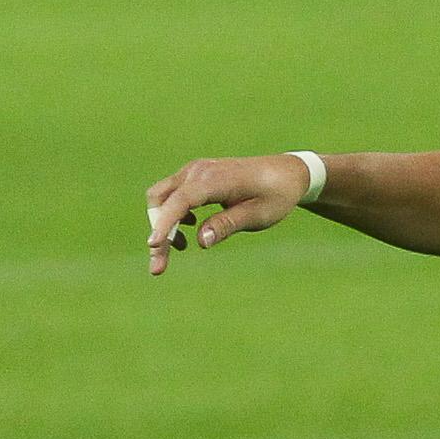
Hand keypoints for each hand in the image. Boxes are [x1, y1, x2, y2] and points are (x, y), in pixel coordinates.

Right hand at [144, 155, 315, 274]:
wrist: (286, 173)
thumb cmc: (275, 195)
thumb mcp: (257, 215)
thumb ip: (227, 225)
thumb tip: (201, 241)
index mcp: (215, 180)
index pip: (180, 202)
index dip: (164, 223)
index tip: (154, 246)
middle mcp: (198, 171)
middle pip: (162, 202)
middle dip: (158, 233)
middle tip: (159, 268)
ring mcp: (194, 170)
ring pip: (161, 198)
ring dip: (163, 224)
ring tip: (182, 247)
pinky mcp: (194, 175)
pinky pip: (171, 194)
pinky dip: (172, 213)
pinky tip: (190, 227)